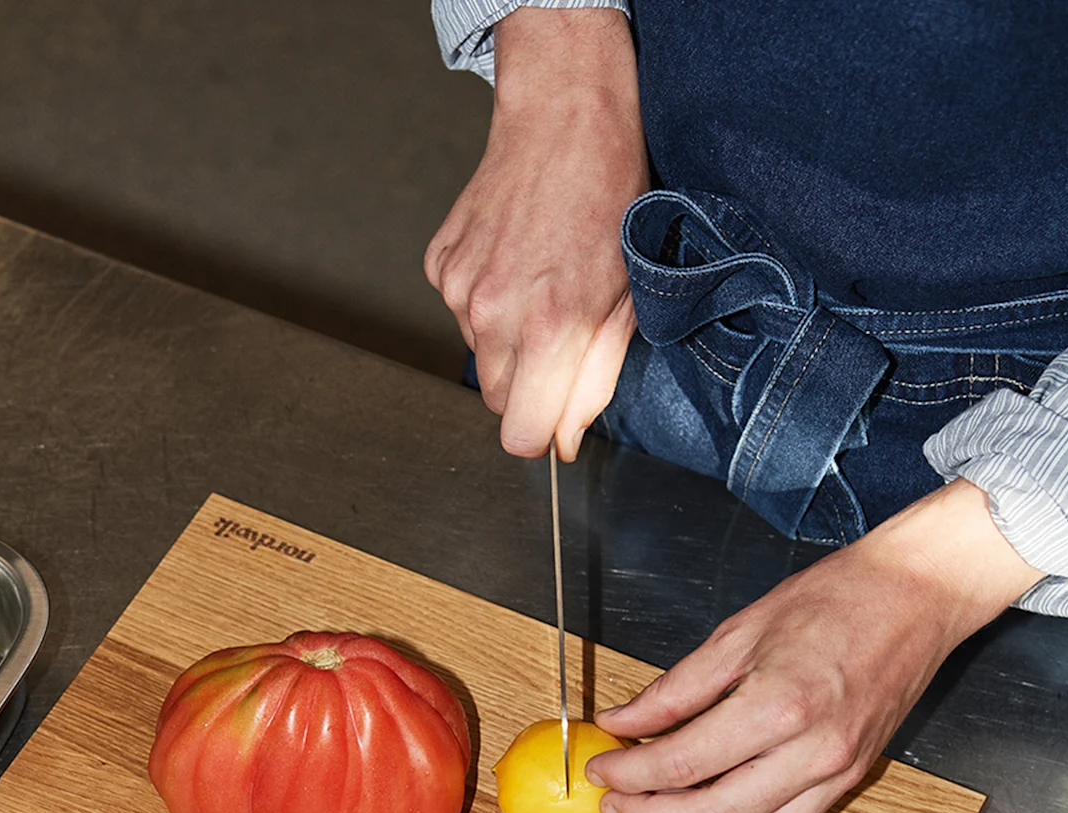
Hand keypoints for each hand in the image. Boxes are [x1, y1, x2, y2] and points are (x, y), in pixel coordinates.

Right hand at [424, 7, 646, 459]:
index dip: (542, 432)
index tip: (557, 414)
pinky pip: (460, 313)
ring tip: (540, 282)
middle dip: (528, 385)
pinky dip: (485, 300)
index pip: (520, 435)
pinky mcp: (440, 264)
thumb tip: (563, 441)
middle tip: (560, 333)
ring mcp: (460, 288)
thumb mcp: (627, 299)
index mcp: (550, 328)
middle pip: (497, 401)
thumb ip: (594, 382)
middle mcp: (494, 313)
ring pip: (479, 355)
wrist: (564, 117)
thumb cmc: (609, 199)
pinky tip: (515, 258)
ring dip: (508, 338)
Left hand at [585, 479, 1044, 812]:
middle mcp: (812, 751)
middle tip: (614, 803)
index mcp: (780, 704)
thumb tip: (623, 723)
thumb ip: (675, 689)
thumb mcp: (739, 632)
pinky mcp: (848, 783)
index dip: (630, 774)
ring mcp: (835, 775)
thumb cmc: (835, 600)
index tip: (601, 767)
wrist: (918, 596)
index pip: (683, 763)